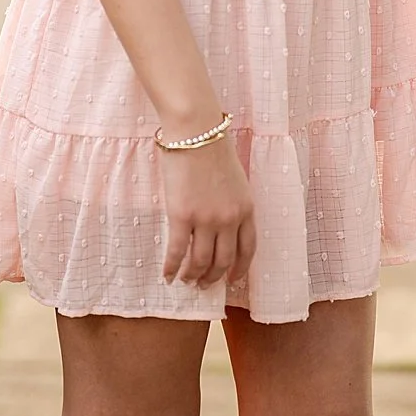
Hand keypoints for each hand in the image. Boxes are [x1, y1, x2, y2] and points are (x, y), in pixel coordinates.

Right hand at [160, 136, 256, 289]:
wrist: (195, 130)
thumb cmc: (212, 146)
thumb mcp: (235, 178)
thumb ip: (232, 202)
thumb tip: (220, 224)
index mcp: (246, 208)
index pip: (248, 249)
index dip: (240, 269)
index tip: (232, 280)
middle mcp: (230, 219)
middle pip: (224, 260)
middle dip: (214, 277)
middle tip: (204, 285)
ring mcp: (206, 219)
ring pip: (201, 261)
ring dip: (193, 276)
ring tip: (186, 281)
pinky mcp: (182, 216)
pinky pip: (177, 251)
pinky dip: (172, 267)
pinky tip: (167, 275)